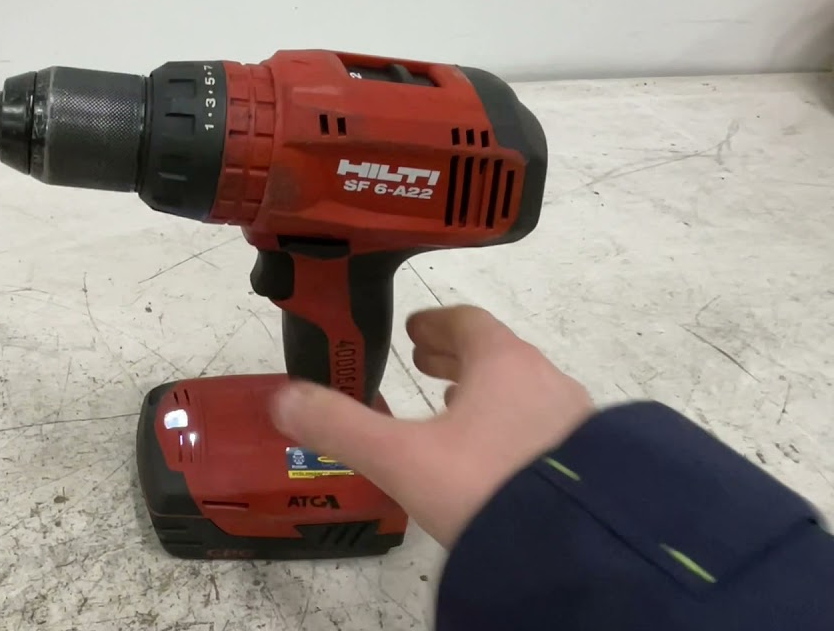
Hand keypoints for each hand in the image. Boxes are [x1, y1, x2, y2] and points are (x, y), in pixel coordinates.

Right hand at [271, 305, 595, 547]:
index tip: (413, 331)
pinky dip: (512, 429)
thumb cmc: (483, 486)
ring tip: (454, 414)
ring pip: (523, 394)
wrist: (576, 549)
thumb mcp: (399, 457)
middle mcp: (545, 381)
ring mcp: (575, 422)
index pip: (467, 323)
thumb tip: (283, 400)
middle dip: (457, 359)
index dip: (435, 324)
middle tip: (425, 366)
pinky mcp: (590, 464)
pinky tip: (494, 462)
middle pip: (497, 356)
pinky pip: (543, 430)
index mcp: (502, 363)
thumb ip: (339, 426)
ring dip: (486, 395)